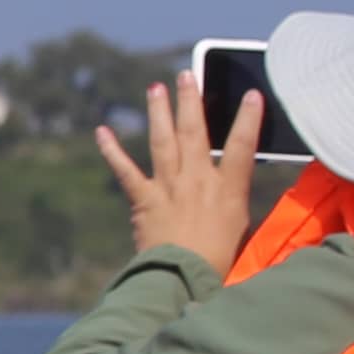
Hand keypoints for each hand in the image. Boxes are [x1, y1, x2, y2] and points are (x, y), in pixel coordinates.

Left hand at [94, 74, 265, 270]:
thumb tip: (234, 183)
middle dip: (191, 100)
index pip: (242, 146)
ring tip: (156, 88)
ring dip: (159, 112)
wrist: (182, 278)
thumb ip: (236, 199)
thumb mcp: (240, 228)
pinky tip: (102, 132)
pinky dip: (112, 151)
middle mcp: (197, 181)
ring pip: (163, 141)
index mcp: (228, 190)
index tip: (251, 95)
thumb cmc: (217, 261)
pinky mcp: (144, 200)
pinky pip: (126, 171)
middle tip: (186, 74)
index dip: (248, 119)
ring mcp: (168, 188)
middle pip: (195, 131)